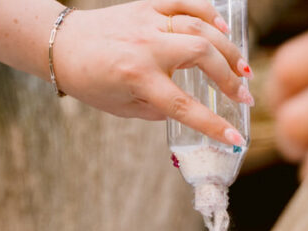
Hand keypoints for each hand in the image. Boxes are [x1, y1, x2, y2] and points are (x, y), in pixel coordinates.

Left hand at [56, 0, 252, 146]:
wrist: (63, 45)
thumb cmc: (91, 81)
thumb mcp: (123, 107)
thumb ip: (158, 110)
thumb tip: (189, 110)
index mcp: (138, 78)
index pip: (184, 106)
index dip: (212, 126)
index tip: (235, 140)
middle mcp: (146, 47)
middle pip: (201, 56)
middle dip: (229, 78)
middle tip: (244, 97)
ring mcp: (148, 22)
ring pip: (199, 27)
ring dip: (227, 48)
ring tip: (243, 69)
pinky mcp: (147, 5)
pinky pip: (185, 3)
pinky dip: (209, 13)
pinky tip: (224, 29)